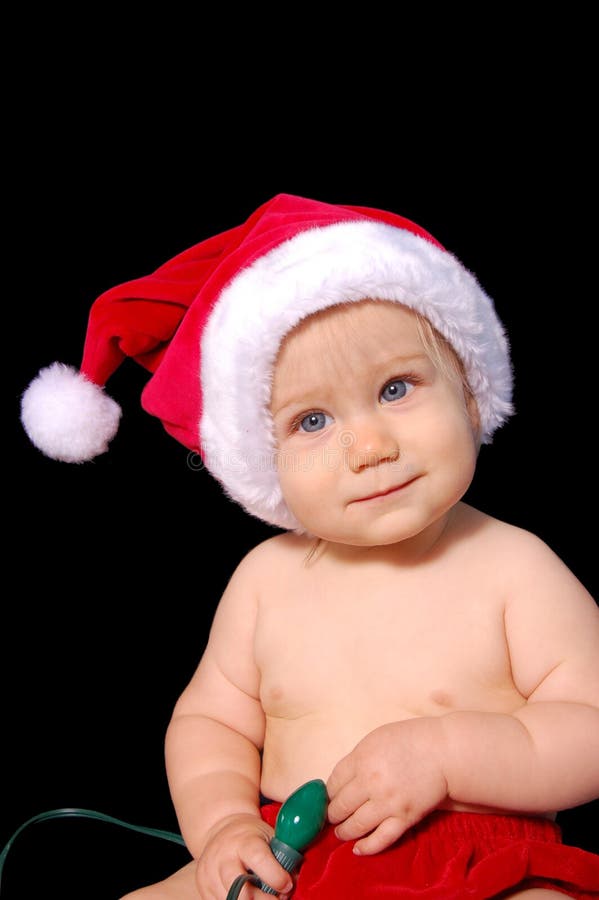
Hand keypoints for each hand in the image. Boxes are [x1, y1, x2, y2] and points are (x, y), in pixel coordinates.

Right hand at [194, 813, 292, 899]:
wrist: (221, 829)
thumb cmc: (251, 836)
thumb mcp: (269, 836)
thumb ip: (283, 856)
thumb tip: (294, 880)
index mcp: (243, 841)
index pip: (258, 859)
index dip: (275, 876)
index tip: (287, 885)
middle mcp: (223, 857)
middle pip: (239, 890)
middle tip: (276, 899)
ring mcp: (209, 873)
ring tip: (262, 896)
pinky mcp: (202, 887)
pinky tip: (247, 896)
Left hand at [327, 718, 448, 854]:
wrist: (444, 751)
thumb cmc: (410, 740)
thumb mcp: (376, 739)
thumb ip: (357, 759)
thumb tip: (342, 780)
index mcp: (361, 759)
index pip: (333, 782)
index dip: (328, 793)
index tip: (329, 797)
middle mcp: (370, 782)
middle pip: (340, 806)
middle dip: (332, 814)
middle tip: (332, 817)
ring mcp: (387, 803)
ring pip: (356, 826)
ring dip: (344, 832)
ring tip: (341, 833)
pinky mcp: (404, 818)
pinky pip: (380, 839)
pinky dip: (367, 847)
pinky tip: (358, 849)